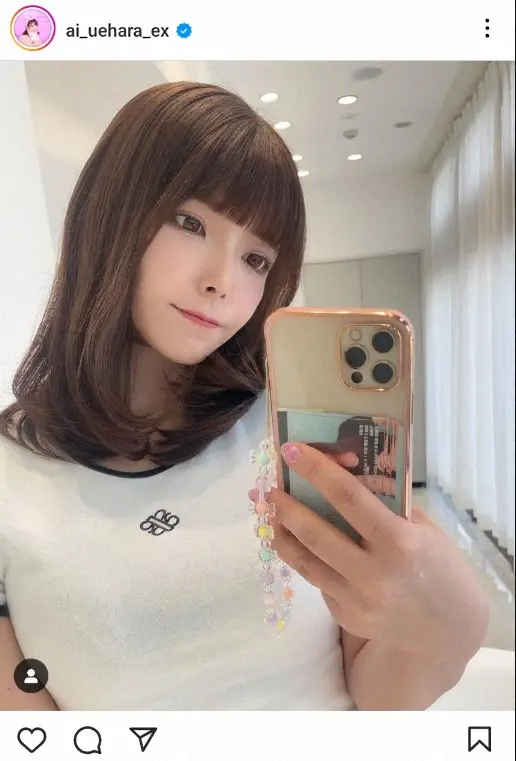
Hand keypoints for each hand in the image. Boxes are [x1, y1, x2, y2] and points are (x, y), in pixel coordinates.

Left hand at [270, 442, 488, 661]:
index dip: (316, 470)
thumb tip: (342, 474)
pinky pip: (318, 580)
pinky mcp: (346, 616)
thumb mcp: (422, 528)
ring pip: (304, 561)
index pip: (348, 497)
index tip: (292, 450)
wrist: (445, 629)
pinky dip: (305, 557)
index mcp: (399, 541)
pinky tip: (300, 542)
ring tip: (274, 513)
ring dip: (282, 533)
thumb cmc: (438, 566)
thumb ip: (384, 504)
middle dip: (287, 506)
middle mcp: (375, 573)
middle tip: (272, 488)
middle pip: (315, 533)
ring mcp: (357, 600)